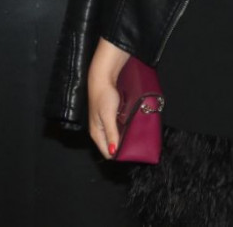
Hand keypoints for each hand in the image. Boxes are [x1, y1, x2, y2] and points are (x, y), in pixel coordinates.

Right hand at [87, 37, 130, 158]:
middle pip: (111, 146)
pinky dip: (123, 130)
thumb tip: (113, 152)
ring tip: (135, 137)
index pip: (108, 152)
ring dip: (123, 138)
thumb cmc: (103, 96)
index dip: (119, 155)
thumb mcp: (108, 116)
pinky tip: (130, 127)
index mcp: (96, 134)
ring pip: (115, 137)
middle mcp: (99, 131)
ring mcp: (103, 124)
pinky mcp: (108, 117)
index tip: (132, 152)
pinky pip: (116, 129)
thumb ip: (111, 134)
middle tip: (136, 144)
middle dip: (122, 147)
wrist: (102, 79)